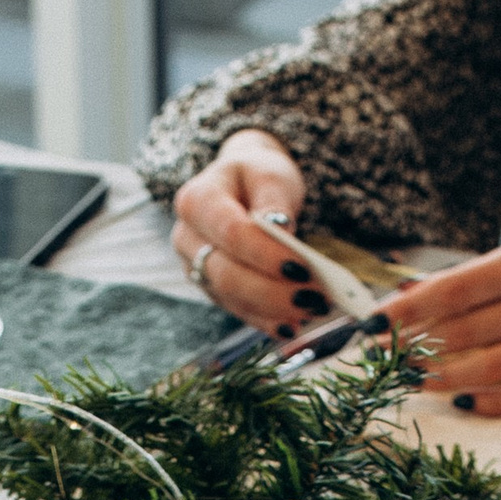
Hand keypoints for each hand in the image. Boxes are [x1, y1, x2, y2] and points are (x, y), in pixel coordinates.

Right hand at [169, 131, 321, 335]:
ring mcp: (195, 267)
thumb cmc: (255, 176)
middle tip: (313, 299)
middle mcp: (187, 238)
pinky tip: (292, 325)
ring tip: (312, 310)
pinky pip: (237, 309)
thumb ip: (274, 201)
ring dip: (273, 310)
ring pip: (231, 298)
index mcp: (197, 201)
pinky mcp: (211, 288)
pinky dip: (266, 320)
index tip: (302, 268)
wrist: (240, 185)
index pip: (231, 233)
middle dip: (272, 291)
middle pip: (227, 274)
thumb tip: (282, 234)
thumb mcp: (269, 173)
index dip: (266, 254)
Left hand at [377, 215, 500, 414]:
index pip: (453, 290)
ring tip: (414, 380)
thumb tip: (410, 300)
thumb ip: (474, 279)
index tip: (373, 324)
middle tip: (385, 358)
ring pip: (488, 368)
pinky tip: (461, 399)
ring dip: (443, 378)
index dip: (408, 311)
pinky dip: (488, 402)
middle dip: (417, 347)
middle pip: (464, 332)